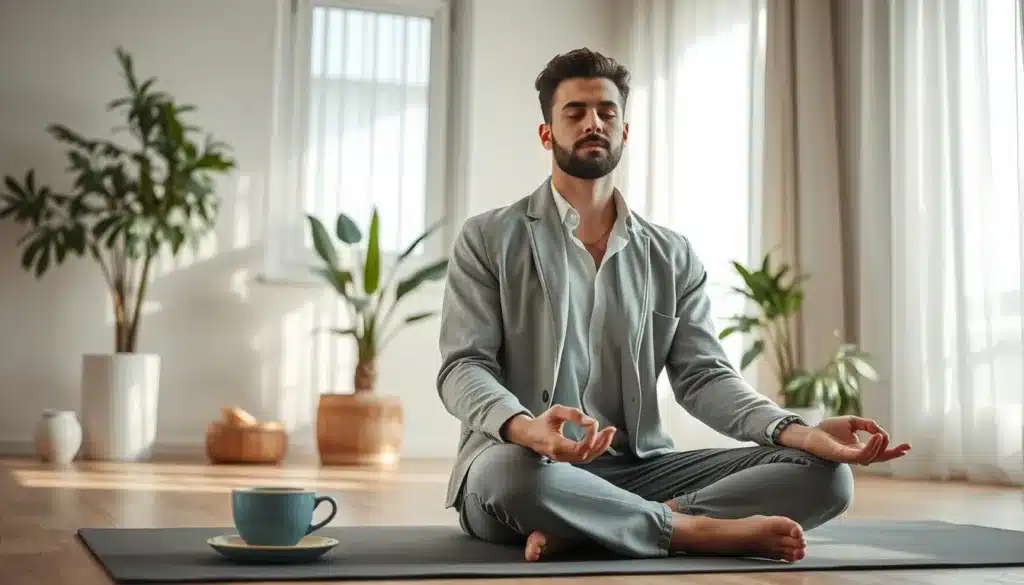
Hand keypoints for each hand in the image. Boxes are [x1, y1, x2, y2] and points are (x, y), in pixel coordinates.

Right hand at [503, 405, 616, 462]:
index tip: (593, 423)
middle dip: (601, 442)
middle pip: (586, 454)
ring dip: (601, 446)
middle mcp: (559, 455)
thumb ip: (573, 414)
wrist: (529, 435)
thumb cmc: (542, 422)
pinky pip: (585, 457)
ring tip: (609, 433)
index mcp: (554, 444)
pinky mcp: (567, 458)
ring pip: (587, 458)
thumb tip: (591, 422)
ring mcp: (563, 459)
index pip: (579, 447)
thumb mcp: (555, 411)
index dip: (590, 437)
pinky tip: (601, 439)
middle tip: (610, 429)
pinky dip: (595, 449)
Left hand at [779, 416, 910, 464]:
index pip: (880, 451)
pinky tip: (876, 438)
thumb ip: (868, 424)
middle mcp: (858, 455)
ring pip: (871, 457)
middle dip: (893, 454)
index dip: (894, 449)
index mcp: (860, 448)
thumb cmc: (828, 429)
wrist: (810, 432)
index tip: (907, 446)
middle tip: (906, 448)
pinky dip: (871, 447)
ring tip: (883, 436)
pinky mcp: (844, 457)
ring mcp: (851, 457)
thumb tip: (879, 430)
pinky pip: (861, 455)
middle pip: (879, 458)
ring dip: (880, 447)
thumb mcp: (852, 422)